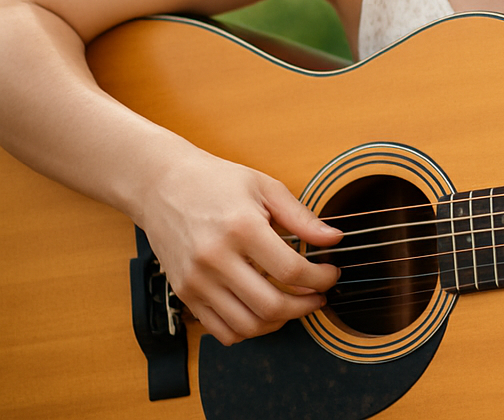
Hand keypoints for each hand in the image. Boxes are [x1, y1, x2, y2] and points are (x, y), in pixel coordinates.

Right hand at [136, 151, 341, 345]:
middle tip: (318, 297)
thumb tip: (334, 239)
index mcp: (241, 229)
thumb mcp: (265, 187)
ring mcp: (196, 281)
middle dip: (305, 307)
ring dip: (279, 323)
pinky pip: (221, 330)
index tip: (331, 274)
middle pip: (271, 305)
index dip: (321, 279)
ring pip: (247, 325)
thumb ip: (301, 217)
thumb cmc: (215, 182)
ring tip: (294, 306)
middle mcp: (215, 259)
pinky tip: (262, 312)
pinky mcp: (184, 294)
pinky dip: (248, 330)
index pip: (291, 270)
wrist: (160, 185)